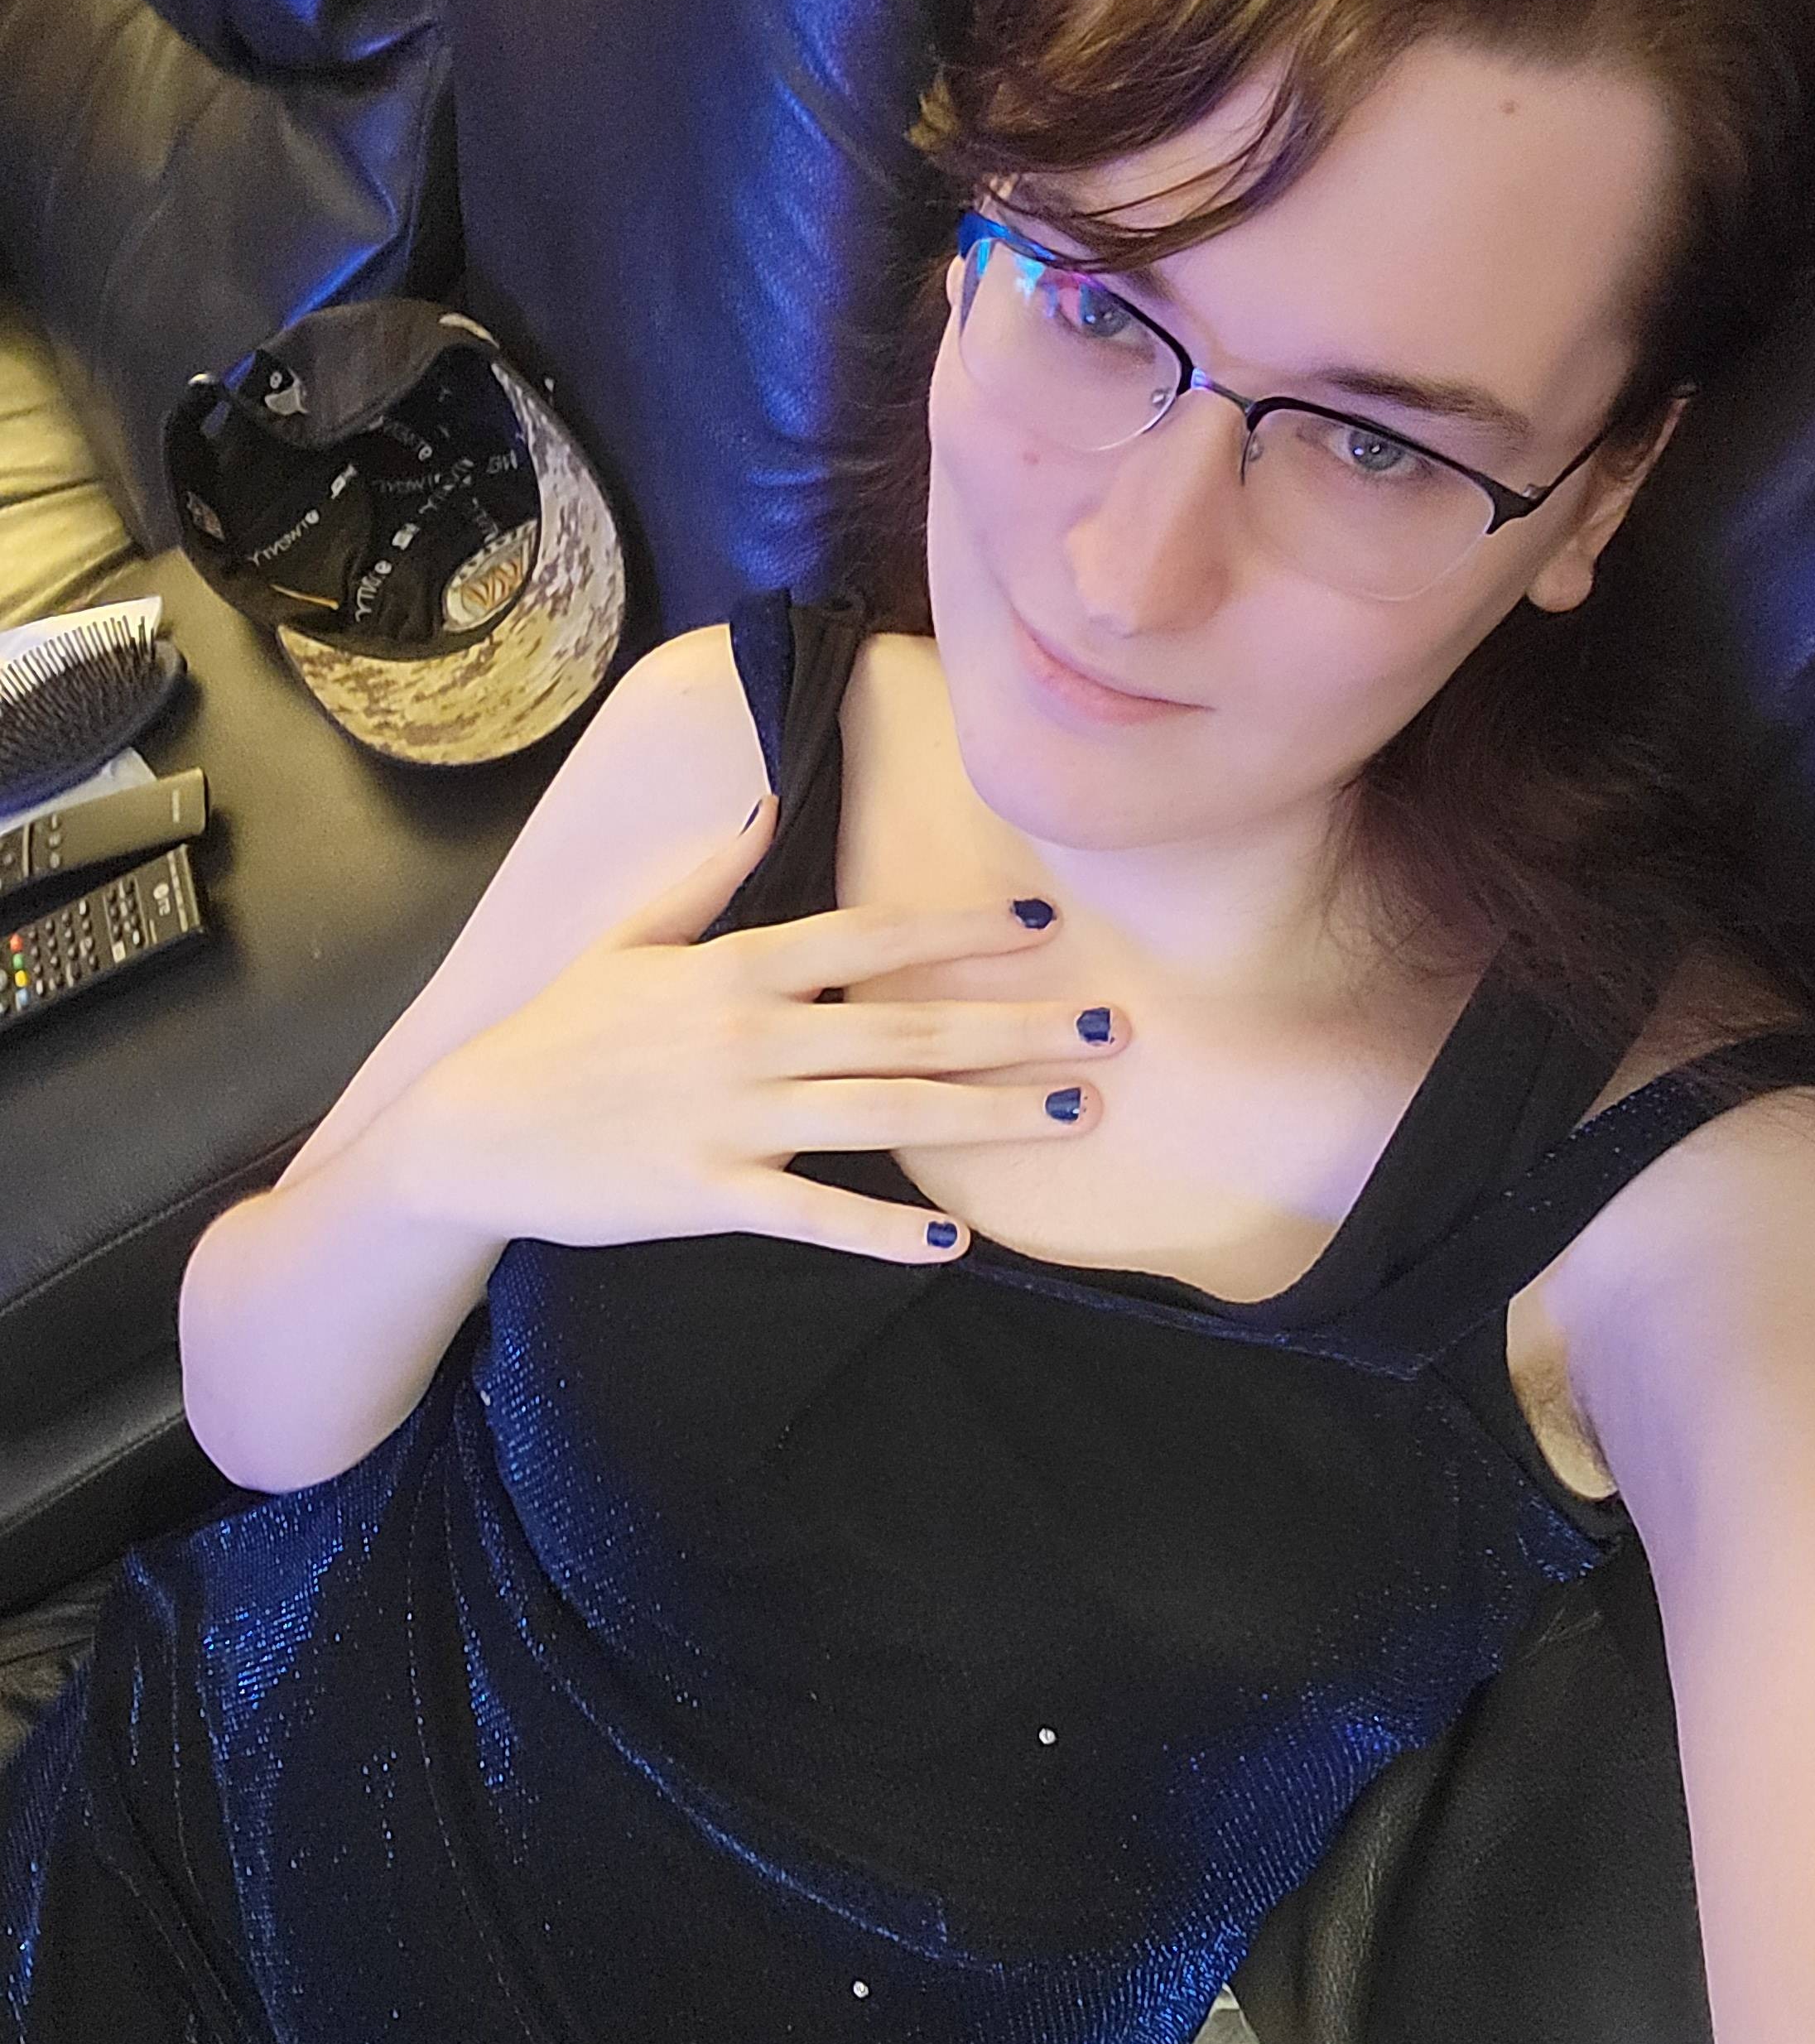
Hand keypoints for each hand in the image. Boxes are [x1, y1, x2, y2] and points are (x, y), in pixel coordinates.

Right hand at [420, 792, 1127, 1261]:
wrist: (470, 1130)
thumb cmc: (556, 1032)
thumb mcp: (626, 937)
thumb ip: (705, 875)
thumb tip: (765, 798)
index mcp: (734, 968)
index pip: (869, 938)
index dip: (962, 932)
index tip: (1046, 927)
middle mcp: (749, 1037)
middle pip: (906, 1029)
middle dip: (1017, 1029)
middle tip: (1114, 1030)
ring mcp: (732, 1117)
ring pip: (883, 1115)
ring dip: (986, 1115)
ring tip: (1075, 1112)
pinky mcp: (708, 1194)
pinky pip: (814, 1215)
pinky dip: (884, 1233)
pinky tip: (955, 1245)